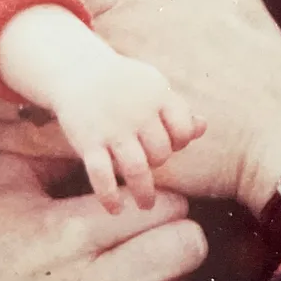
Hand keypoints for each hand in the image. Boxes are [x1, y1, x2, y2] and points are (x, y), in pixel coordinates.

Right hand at [0, 154, 204, 280]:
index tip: (149, 201)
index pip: (160, 201)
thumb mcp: (2, 188)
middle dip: (177, 232)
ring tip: (150, 269)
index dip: (164, 197)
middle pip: (184, 242)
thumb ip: (51, 152)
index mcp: (68, 230)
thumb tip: (91, 124)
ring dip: (171, 276)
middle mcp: (89, 278)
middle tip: (157, 233)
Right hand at [45, 50, 204, 212]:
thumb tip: (203, 128)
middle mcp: (138, 112)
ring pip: (137, 169)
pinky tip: (116, 209)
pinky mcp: (88, 141)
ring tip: (146, 205)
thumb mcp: (152, 87)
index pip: (184, 129)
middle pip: (161, 152)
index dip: (180, 142)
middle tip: (151, 169)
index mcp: (158, 95)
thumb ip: (176, 108)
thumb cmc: (122, 83)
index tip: (170, 146)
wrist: (77, 70)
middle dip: (158, 163)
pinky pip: (101, 176)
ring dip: (144, 193)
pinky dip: (110, 197)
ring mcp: (112, 128)